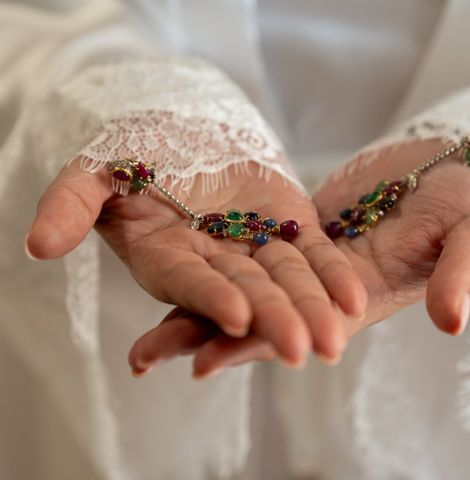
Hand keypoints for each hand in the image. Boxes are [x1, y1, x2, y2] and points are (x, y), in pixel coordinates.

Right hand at [26, 160, 366, 369]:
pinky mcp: (289, 230)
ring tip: (335, 338)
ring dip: (311, 310)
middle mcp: (213, 262)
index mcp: (166, 255)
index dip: (208, 296)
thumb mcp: (99, 167)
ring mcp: (254, 248)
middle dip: (271, 320)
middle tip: (299, 349)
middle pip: (245, 293)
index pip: (187, 281)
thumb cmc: (137, 149)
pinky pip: (314, 257)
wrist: (188, 131)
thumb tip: (37, 244)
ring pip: (286, 283)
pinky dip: (333, 278)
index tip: (235, 314)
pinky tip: (355, 301)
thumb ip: (72, 203)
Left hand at [127, 138, 469, 376]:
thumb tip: (448, 321)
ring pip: (251, 286)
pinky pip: (255, 248)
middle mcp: (330, 288)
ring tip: (147, 332)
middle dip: (209, 335)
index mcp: (366, 296)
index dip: (258, 344)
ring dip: (202, 305)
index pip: (304, 328)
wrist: (453, 162)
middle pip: (263, 317)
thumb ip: (460, 273)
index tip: (206, 360)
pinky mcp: (301, 230)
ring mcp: (312, 259)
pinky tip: (178, 270)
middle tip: (147, 356)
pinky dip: (220, 262)